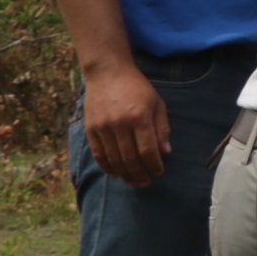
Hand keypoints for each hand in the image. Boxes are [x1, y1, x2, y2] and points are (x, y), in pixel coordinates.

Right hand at [81, 59, 169, 187]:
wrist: (107, 73)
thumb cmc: (137, 88)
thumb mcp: (157, 103)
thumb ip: (162, 128)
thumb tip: (166, 152)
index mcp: (139, 117)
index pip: (147, 150)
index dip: (154, 164)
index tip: (159, 172)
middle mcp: (119, 124)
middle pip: (130, 158)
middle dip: (139, 174)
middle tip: (146, 182)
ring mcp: (102, 127)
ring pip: (114, 159)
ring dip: (124, 174)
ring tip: (133, 181)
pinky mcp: (90, 128)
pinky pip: (98, 153)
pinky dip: (107, 166)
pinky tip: (115, 173)